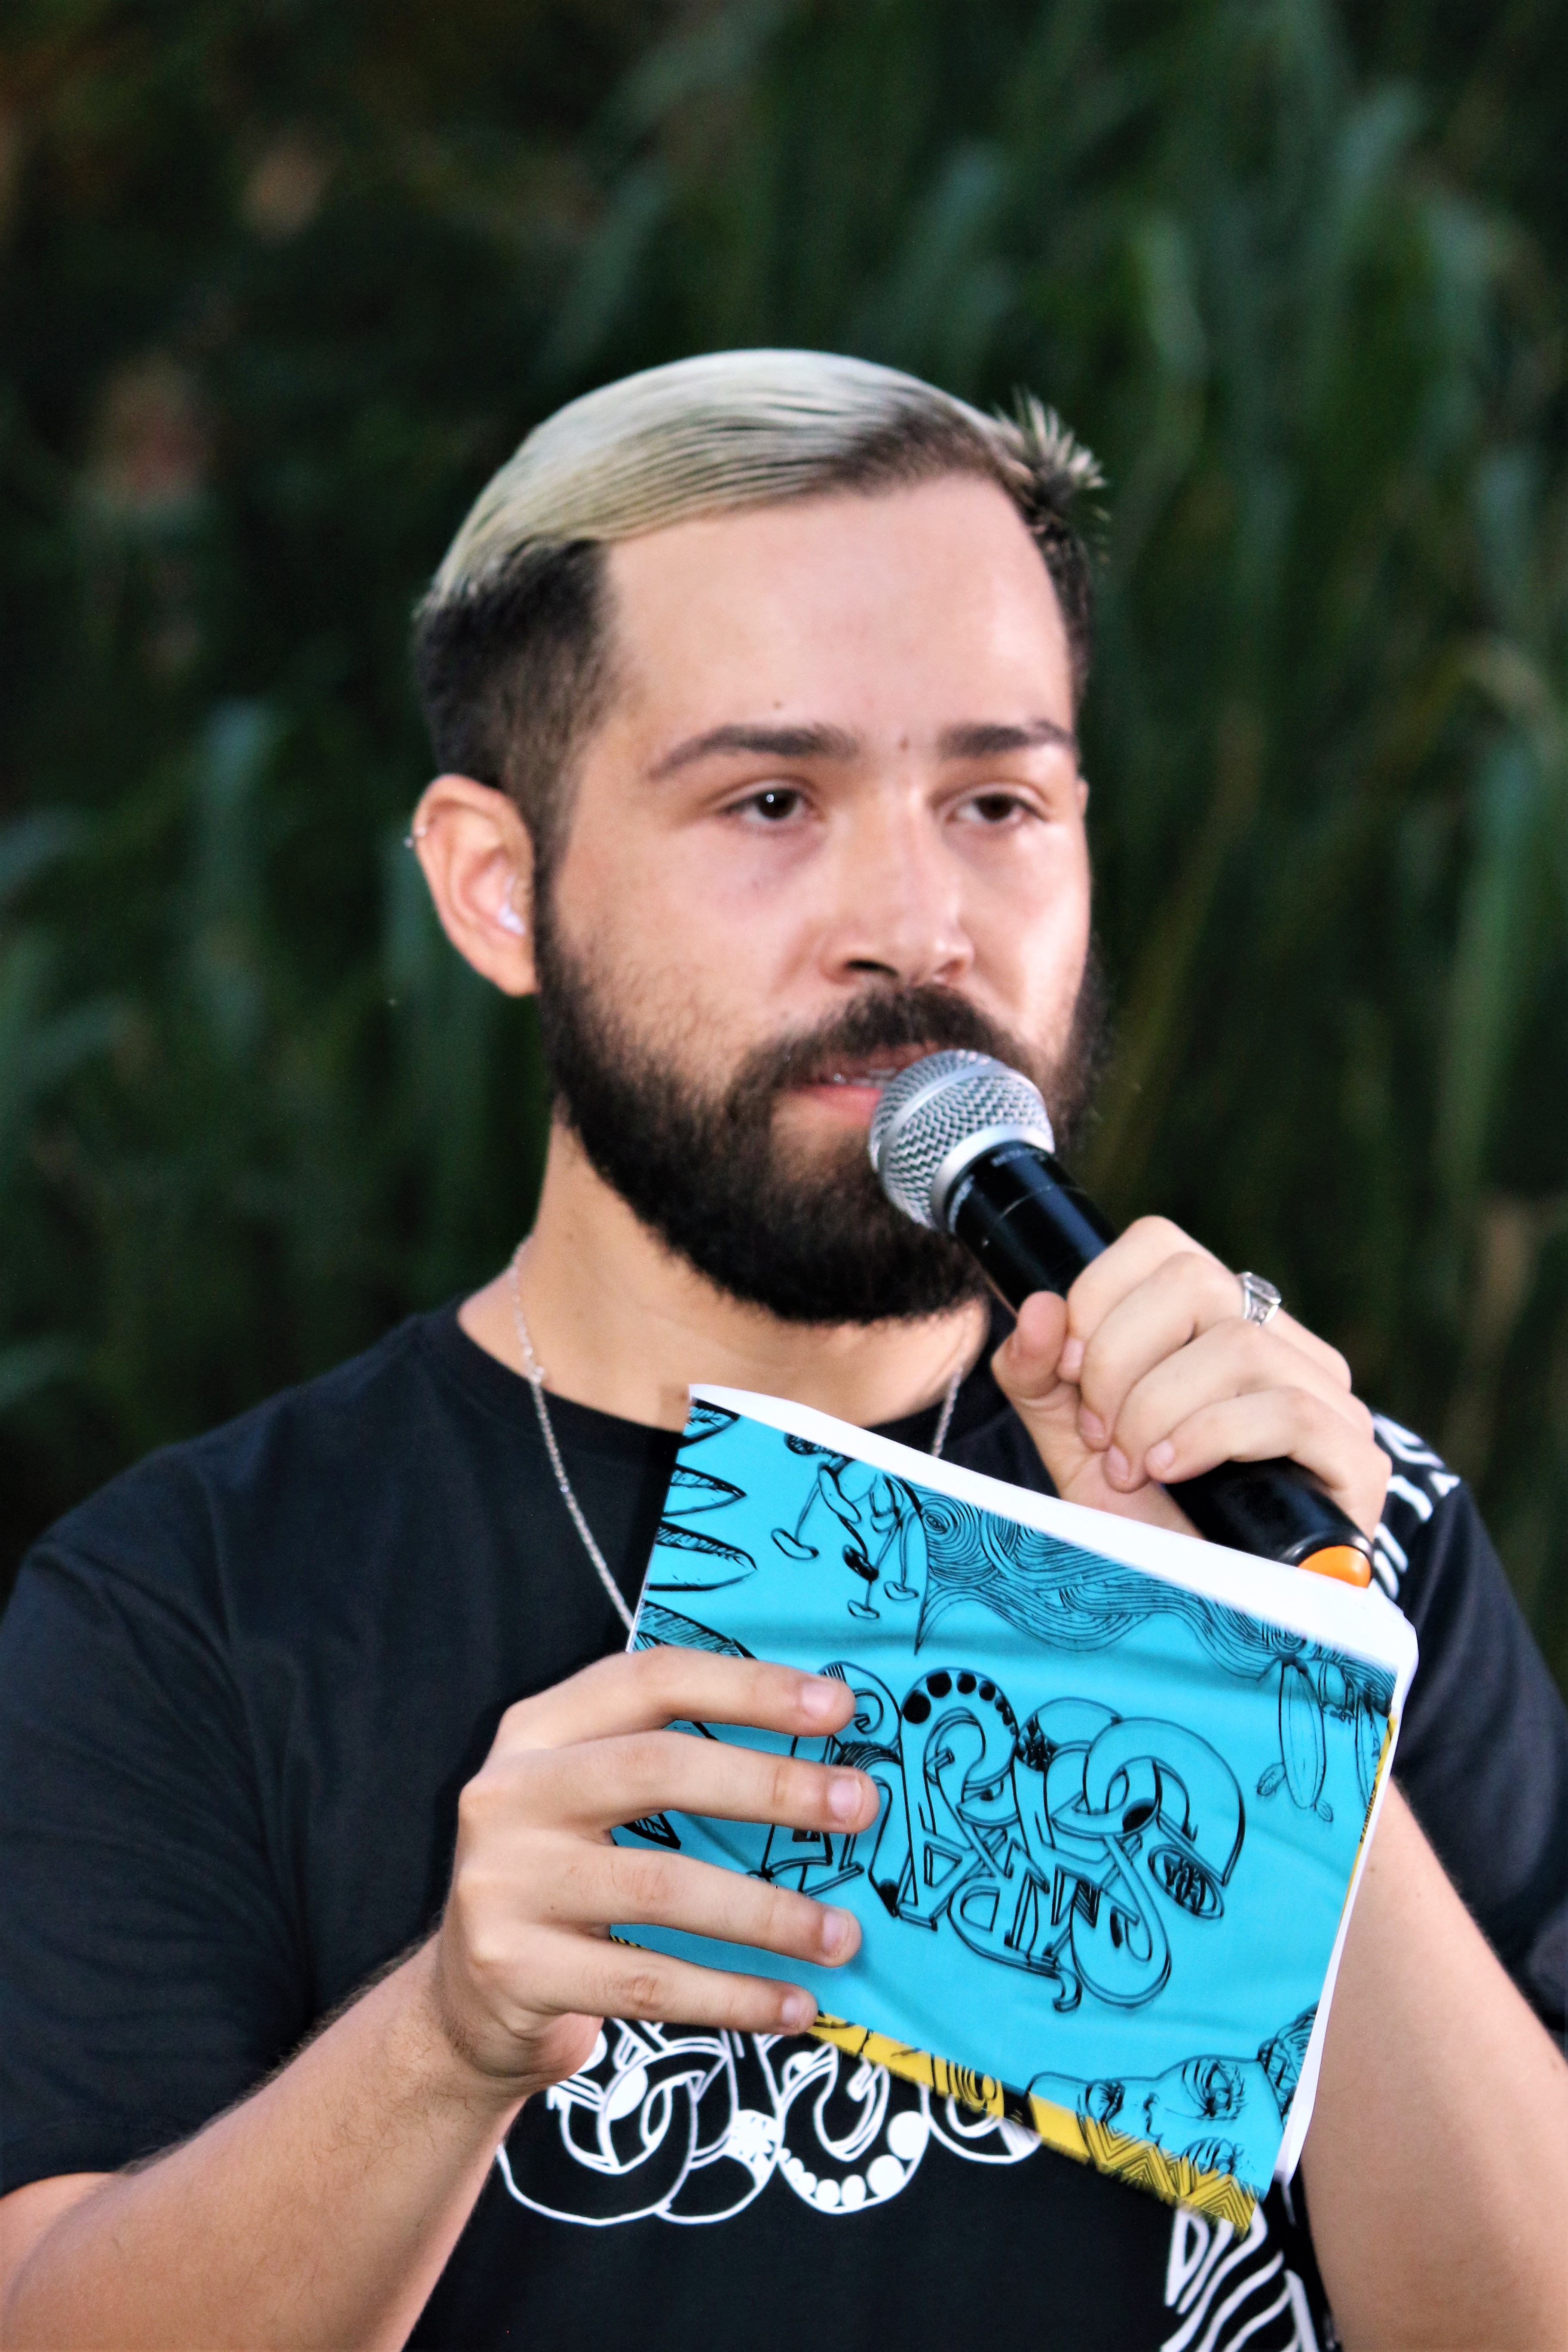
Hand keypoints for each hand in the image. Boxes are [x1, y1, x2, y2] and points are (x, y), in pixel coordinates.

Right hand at [423, 1648, 877, 2100]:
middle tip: (860, 1807)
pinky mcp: (515, 1971)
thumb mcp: (594, 1799)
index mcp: (538, 1730)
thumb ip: (677, 1763)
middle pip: (658, 1768)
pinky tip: (795, 2005)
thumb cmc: (567, 1882)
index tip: (839, 1709)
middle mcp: (509, 1793)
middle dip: (772, 1784)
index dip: (748, 1688)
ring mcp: (504, 1883)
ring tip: (843, 1934)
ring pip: (662, 1886)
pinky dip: (733, 1995)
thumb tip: (825, 1759)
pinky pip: (648, 1982)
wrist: (466, 2005)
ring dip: (768, 1912)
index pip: (651, 1681)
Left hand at [990, 1216, 1388, 1540]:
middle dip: (1119, 1360)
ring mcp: (1328, 1397)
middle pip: (1197, 1281)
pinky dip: (1210, 1437)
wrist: (1195, 1619)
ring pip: (1237, 1344)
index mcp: (1216, 1322)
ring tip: (1132, 1464)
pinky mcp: (1355, 1459)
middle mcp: (1280, 1343)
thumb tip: (1037, 1305)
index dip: (1098, 1298)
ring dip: (1157, 1408)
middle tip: (1099, 1432)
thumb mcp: (1069, 1441)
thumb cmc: (1141, 1521)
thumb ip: (1039, 1375)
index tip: (1067, 1372)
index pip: (1163, 1244)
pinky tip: (1172, 1473)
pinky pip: (1289, 1410)